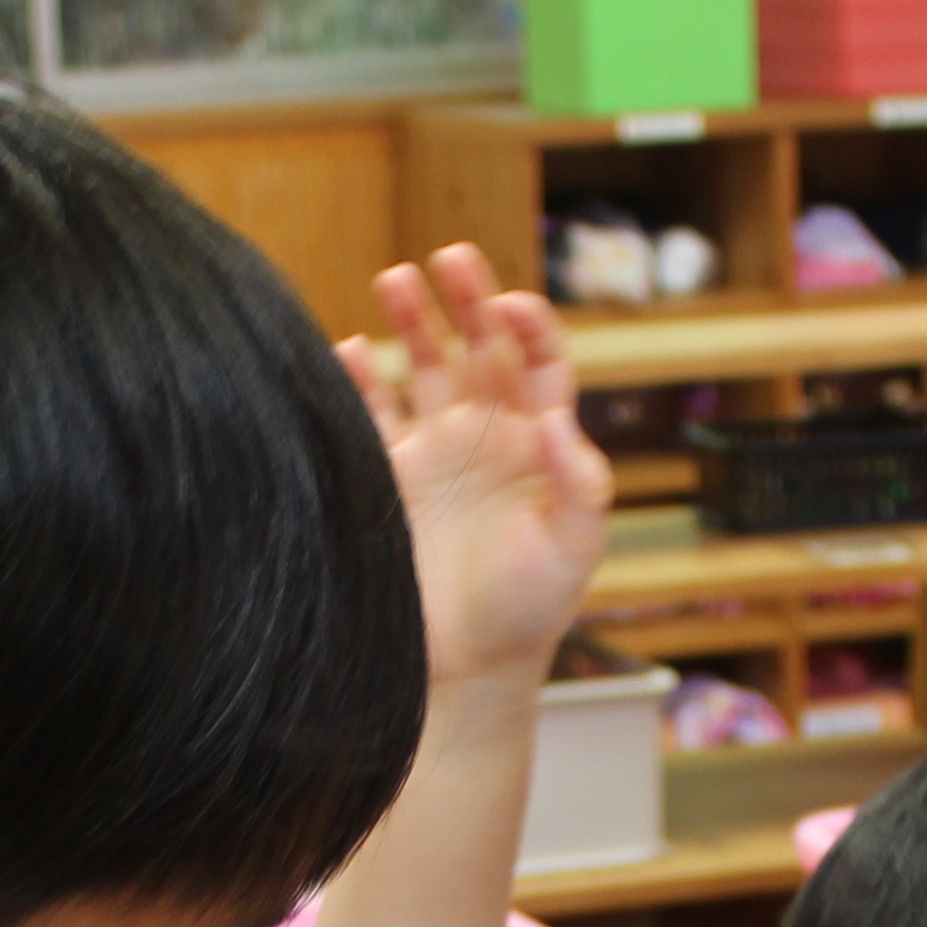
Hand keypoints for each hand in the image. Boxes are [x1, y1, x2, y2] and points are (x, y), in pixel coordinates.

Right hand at [346, 247, 614, 690]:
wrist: (463, 667)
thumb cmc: (528, 613)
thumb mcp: (573, 551)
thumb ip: (580, 487)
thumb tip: (562, 426)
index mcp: (540, 442)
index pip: (540, 361)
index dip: (528, 325)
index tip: (508, 306)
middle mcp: (488, 435)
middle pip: (480, 344)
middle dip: (467, 297)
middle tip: (450, 258)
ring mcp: (435, 451)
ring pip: (423, 364)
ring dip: (411, 321)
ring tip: (394, 279)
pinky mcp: (388, 474)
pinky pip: (371, 412)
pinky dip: (357, 380)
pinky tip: (347, 352)